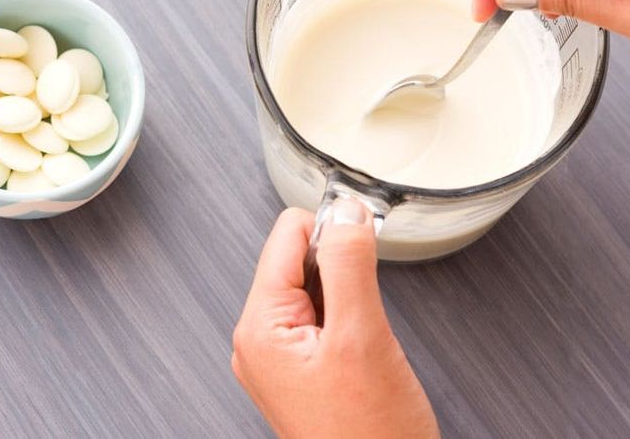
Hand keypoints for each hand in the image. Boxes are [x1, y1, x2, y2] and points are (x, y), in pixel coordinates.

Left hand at [232, 202, 438, 437]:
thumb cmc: (370, 436)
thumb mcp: (362, 337)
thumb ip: (349, 265)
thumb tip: (345, 212)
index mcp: (260, 327)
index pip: (288, 235)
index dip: (332, 231)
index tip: (364, 248)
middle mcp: (260, 340)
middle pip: (299, 258)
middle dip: (341, 269)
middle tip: (366, 315)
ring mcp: (281, 358)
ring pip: (315, 287)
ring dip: (348, 297)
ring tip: (366, 343)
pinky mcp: (303, 371)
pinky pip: (323, 318)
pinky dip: (349, 319)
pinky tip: (364, 351)